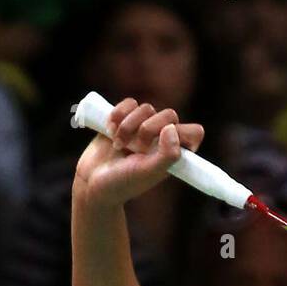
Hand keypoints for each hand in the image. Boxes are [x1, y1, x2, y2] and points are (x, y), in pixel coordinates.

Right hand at [73, 98, 203, 210]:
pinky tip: (109, 129)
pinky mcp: (125, 118)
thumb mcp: (148, 172)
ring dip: (128, 126)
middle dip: (148, 129)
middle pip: (169, 114)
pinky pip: (129, 103)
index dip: (182, 133)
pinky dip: (118, 114)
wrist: (92, 181)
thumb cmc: (123, 182)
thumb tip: (171, 128)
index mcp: (174, 152)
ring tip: (118, 145)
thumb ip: (167, 154)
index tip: (162, 145)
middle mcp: (162, 138)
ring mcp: (143, 126)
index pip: (195, 132)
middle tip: (135, 149)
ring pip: (146, 108)